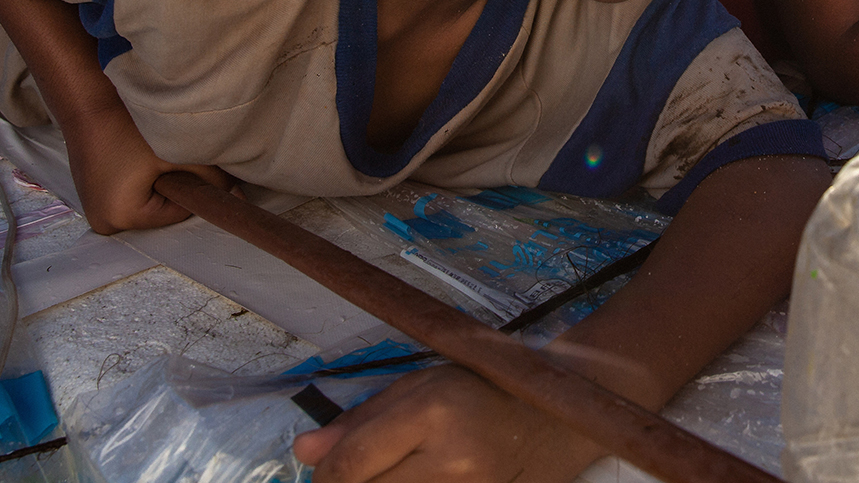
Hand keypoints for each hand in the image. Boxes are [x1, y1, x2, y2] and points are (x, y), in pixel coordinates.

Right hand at [65, 104, 235, 233]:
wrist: (85, 100)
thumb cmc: (126, 124)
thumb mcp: (175, 151)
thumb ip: (212, 177)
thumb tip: (238, 196)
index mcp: (122, 218)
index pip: (179, 213)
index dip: (195, 187)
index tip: (197, 163)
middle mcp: (105, 222)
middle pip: (163, 210)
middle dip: (176, 186)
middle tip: (174, 155)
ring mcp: (96, 209)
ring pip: (149, 200)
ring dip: (159, 180)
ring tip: (152, 153)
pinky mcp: (95, 194)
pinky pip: (132, 192)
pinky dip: (142, 177)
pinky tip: (137, 154)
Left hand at [293, 365, 600, 482]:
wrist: (554, 422)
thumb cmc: (483, 391)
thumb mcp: (421, 385)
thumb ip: (362, 418)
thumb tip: (303, 450)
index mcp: (432, 412)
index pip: (354, 463)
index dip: (324, 474)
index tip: (321, 471)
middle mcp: (450, 460)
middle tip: (350, 477)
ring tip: (385, 475)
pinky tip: (409, 480)